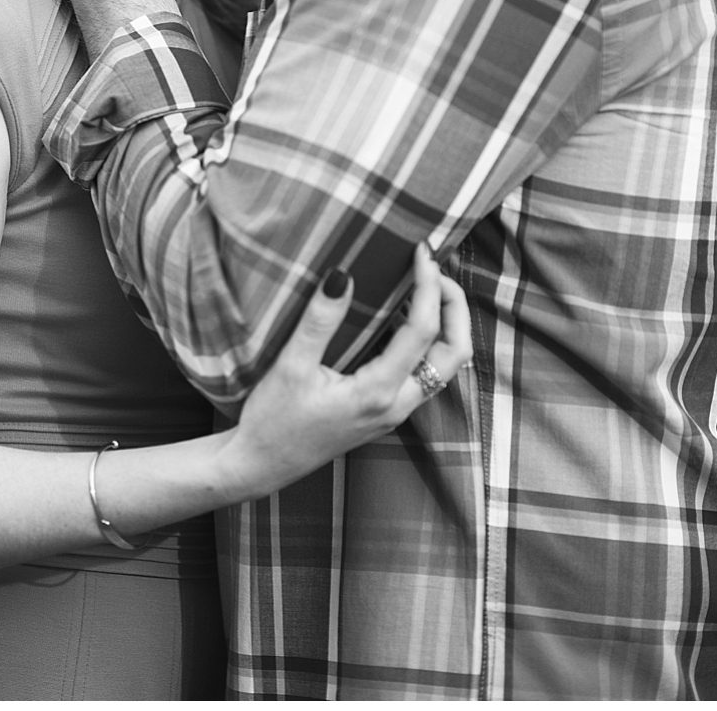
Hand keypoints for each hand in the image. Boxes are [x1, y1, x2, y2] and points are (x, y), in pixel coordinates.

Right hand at [220, 244, 471, 500]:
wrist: (262, 465)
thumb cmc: (273, 420)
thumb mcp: (291, 366)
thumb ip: (320, 320)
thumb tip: (343, 274)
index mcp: (378, 393)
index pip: (423, 331)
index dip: (428, 285)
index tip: (421, 251)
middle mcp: (396, 405)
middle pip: (455, 352)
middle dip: (454, 306)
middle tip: (433, 269)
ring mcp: (394, 412)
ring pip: (444, 366)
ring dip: (444, 323)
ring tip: (419, 285)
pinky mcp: (385, 412)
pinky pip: (424, 372)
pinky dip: (425, 340)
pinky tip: (396, 317)